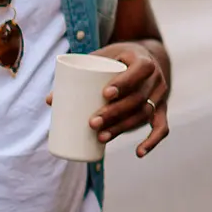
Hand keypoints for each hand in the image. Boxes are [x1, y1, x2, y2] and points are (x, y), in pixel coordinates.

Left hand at [47, 42, 169, 157]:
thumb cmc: (117, 60)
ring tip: (101, 137)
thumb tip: (49, 101)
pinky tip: (139, 153)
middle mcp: (157, 79)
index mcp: (145, 61)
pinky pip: (162, 127)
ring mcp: (161, 95)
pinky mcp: (161, 110)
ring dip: (123, 128)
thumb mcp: (101, 58)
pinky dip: (153, 141)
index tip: (105, 94)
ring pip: (145, 114)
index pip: (140, 70)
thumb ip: (78, 75)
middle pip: (139, 98)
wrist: (146, 60)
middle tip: (92, 122)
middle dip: (116, 112)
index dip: (125, 83)